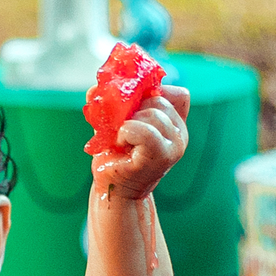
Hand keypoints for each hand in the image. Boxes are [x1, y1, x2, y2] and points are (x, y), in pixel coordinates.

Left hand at [91, 84, 189, 200]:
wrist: (113, 186)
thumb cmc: (115, 153)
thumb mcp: (115, 120)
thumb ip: (111, 101)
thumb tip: (95, 88)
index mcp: (175, 123)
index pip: (178, 94)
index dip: (153, 94)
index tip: (134, 109)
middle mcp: (180, 134)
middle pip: (159, 100)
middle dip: (134, 110)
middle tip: (123, 131)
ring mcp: (175, 147)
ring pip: (152, 113)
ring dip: (127, 123)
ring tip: (122, 140)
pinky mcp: (161, 157)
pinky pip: (144, 131)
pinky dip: (127, 132)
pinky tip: (121, 144)